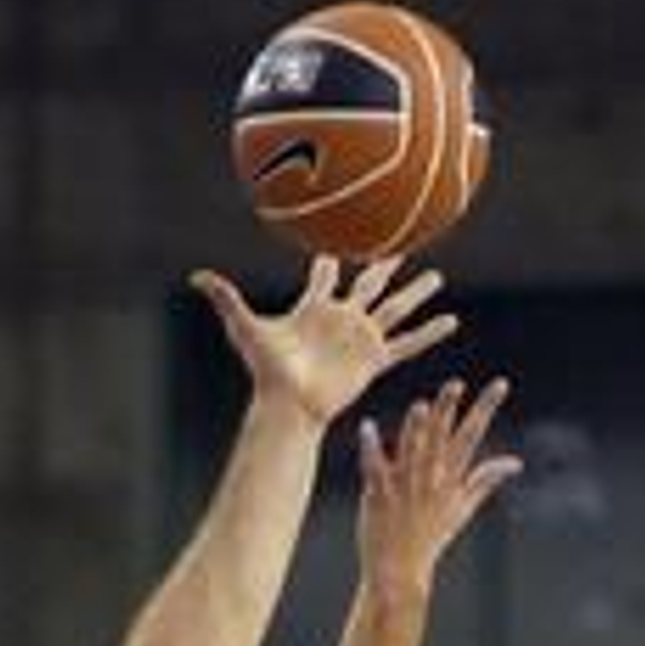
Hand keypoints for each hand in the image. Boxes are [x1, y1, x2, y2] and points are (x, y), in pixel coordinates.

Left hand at [192, 256, 457, 428]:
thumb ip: (225, 298)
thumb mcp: (246, 327)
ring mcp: (360, 339)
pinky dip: (428, 334)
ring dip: (415, 294)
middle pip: (368, 285)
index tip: (339, 241)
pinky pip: (406, 344)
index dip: (329, 259)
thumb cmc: (266, 371)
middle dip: (383, 265)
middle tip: (401, 244)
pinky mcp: (373, 360)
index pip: (324, 276)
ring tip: (437, 278)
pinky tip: (449, 323)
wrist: (288, 405)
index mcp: (314, 309)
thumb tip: (195, 275)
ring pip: (393, 308)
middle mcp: (341, 320)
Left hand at [356, 378, 521, 606]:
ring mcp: (404, 489)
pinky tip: (367, 428)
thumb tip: (515, 462)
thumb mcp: (463, 509)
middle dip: (448, 412)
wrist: (400, 572)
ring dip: (415, 431)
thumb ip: (486, 481)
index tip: (500, 383)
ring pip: (411, 454)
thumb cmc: (430, 539)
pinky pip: (375, 469)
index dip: (485, 408)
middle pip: (441, 440)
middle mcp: (430, 481)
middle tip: (455, 384)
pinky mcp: (379, 497)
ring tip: (421, 407)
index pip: (471, 436)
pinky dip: (371, 449)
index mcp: (450, 479)